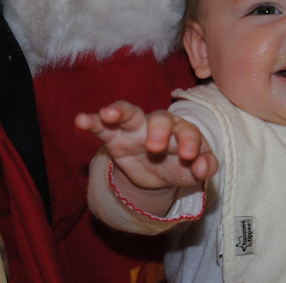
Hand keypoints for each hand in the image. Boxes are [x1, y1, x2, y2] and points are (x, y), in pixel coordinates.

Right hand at [76, 102, 217, 213]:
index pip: (188, 131)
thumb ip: (204, 167)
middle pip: (161, 118)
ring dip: (119, 111)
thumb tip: (204, 168)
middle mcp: (159, 124)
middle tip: (155, 148)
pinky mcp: (114, 135)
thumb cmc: (180, 165)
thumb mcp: (193, 170)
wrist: (158, 174)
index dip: (190, 141)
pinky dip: (92, 120)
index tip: (189, 157)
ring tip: (108, 113)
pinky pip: (102, 125)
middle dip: (159, 130)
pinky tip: (80, 119)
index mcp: (182, 131)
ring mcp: (136, 128)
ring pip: (130, 112)